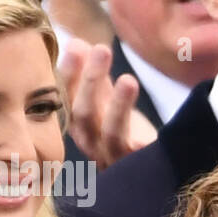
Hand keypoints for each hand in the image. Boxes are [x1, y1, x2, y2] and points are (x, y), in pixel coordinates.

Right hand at [60, 39, 157, 169]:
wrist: (152, 173)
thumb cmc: (125, 135)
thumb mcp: (108, 104)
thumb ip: (95, 78)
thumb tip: (76, 43)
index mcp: (79, 127)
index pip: (65, 100)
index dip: (68, 74)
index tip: (74, 46)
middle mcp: (92, 146)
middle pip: (84, 116)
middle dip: (89, 81)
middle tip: (100, 49)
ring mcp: (114, 160)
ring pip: (112, 133)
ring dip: (119, 104)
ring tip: (128, 79)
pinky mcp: (139, 167)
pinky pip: (140, 150)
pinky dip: (145, 132)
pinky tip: (150, 113)